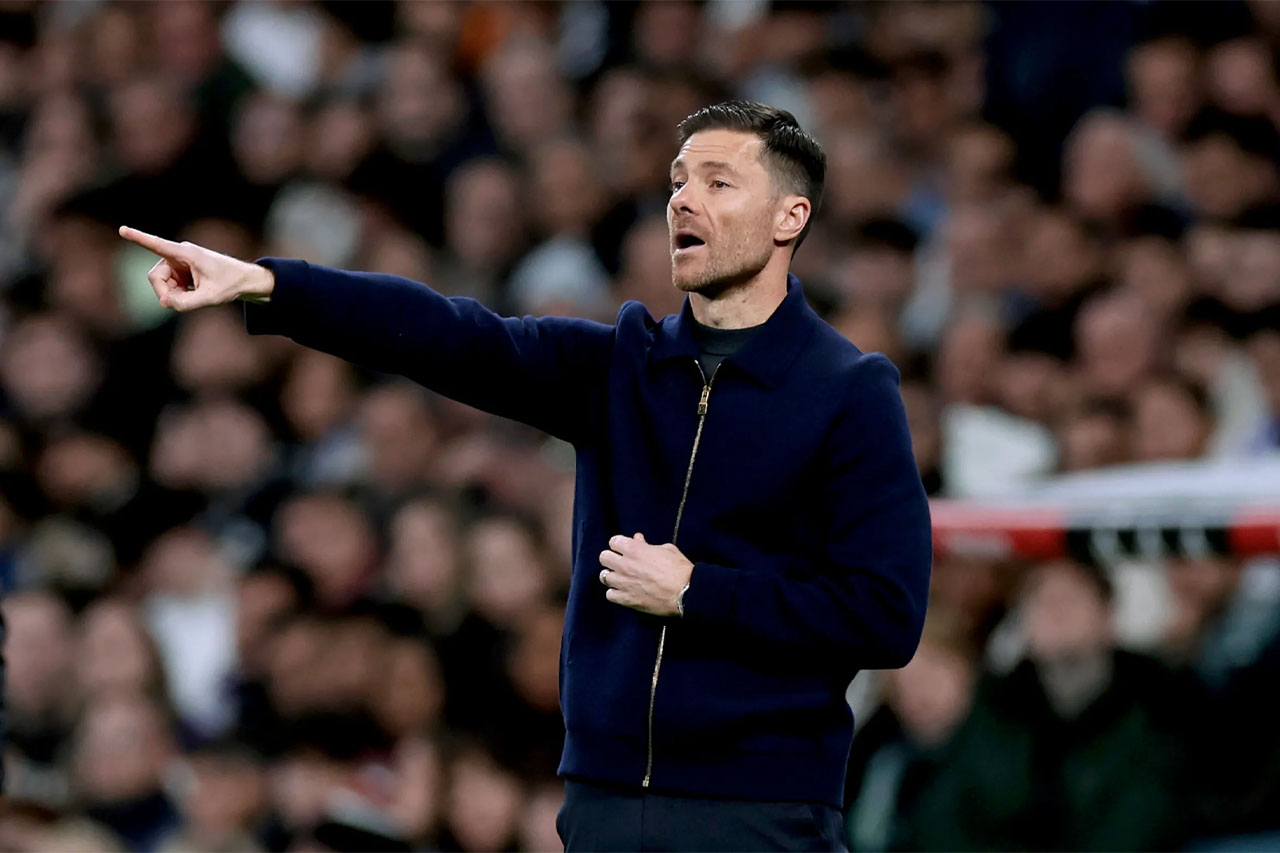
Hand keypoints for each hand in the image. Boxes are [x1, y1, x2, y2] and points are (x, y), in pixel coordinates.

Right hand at [118, 226, 274, 310]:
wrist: (244, 280)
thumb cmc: (229, 284)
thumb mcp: (210, 298)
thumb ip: (186, 303)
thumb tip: (166, 303)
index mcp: (186, 254)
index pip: (158, 245)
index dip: (139, 238)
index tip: (123, 229)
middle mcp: (179, 255)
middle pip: (155, 276)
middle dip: (164, 292)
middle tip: (181, 304)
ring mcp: (179, 262)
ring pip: (161, 283)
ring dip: (173, 294)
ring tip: (194, 296)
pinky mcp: (180, 270)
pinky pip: (169, 285)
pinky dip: (177, 293)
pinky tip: (194, 293)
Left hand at [598, 533, 692, 616]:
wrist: (685, 593)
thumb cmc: (679, 569)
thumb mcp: (666, 549)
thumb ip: (648, 545)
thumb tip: (638, 540)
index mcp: (634, 549)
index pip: (613, 541)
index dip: (619, 544)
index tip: (625, 548)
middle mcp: (624, 565)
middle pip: (603, 557)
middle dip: (611, 558)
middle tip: (620, 562)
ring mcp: (623, 583)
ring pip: (604, 576)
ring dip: (612, 576)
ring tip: (621, 578)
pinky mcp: (626, 599)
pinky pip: (609, 595)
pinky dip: (614, 593)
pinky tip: (623, 592)